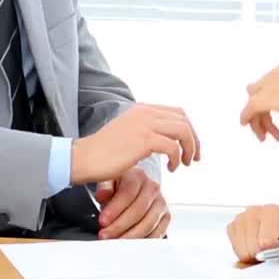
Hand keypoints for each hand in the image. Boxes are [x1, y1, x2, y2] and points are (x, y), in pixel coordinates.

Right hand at [72, 104, 199, 183]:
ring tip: (184, 163)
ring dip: (189, 148)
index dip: (188, 129)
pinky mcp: (143, 140)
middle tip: (193, 158)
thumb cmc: (104, 153)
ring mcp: (144, 124)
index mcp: (142, 109)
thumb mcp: (128, 133)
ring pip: (182, 130)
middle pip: (183, 119)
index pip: (177, 112)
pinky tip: (171, 168)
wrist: (84, 158)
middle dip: (193, 139)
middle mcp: (145, 112)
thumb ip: (146, 131)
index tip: (190, 147)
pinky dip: (176, 158)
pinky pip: (172, 146)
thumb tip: (166, 140)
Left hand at [93, 168, 169, 239]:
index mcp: (138, 176)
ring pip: (148, 224)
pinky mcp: (166, 217)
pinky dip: (143, 241)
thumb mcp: (108, 182)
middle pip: (139, 211)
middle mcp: (153, 188)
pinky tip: (130, 245)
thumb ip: (104, 187)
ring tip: (115, 242)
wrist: (134, 190)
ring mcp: (161, 203)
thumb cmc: (120, 187)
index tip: (102, 221)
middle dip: (120, 226)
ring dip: (130, 236)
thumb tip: (103, 195)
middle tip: (105, 235)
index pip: (128, 193)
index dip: (115, 209)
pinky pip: (157, 233)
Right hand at [226, 204, 278, 263]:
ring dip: (254, 256)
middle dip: (264, 256)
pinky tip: (255, 246)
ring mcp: (240, 218)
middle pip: (251, 249)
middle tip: (274, 249)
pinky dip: (245, 253)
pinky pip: (235, 251)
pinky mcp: (232, 227)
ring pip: (242, 252)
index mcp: (271, 211)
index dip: (275, 252)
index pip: (265, 242)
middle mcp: (252, 211)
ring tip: (265, 247)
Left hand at [239, 64, 278, 140]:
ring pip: (252, 103)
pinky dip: (250, 120)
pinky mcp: (275, 98)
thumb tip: (263, 102)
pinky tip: (260, 135)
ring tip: (270, 137)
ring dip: (259, 122)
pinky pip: (251, 108)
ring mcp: (276, 84)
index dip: (263, 107)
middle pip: (254, 94)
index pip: (261, 86)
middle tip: (270, 133)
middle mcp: (278, 71)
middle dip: (259, 113)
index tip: (272, 124)